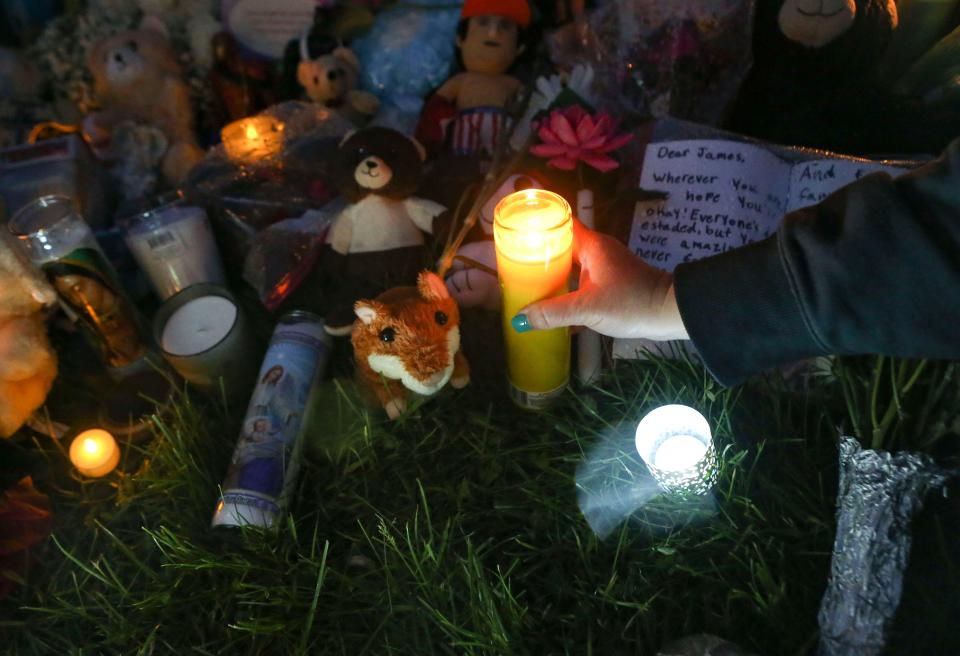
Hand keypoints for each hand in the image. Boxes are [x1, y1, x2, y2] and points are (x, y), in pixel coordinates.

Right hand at [513, 222, 688, 339]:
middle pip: (561, 245)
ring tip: (525, 283)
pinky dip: (566, 290)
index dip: (538, 222)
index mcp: (591, 246)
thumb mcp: (588, 308)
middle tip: (512, 262)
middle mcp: (597, 252)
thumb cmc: (630, 302)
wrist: (670, 314)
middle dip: (538, 254)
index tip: (516, 230)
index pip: (561, 222)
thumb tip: (519, 319)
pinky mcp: (610, 284)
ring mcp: (604, 268)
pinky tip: (551, 307)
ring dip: (552, 275)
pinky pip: (580, 282)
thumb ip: (553, 313)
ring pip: (571, 266)